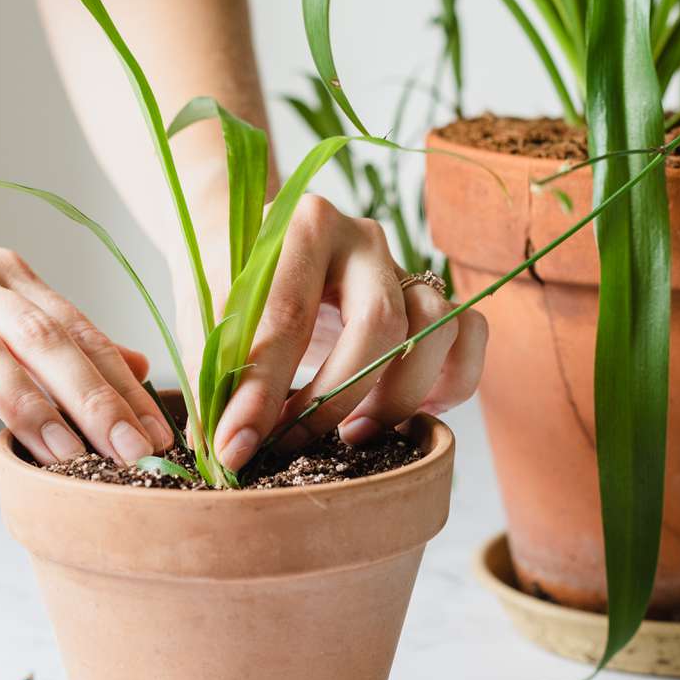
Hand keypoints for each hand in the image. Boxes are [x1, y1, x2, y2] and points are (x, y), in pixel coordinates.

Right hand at [0, 224, 171, 465]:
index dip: (123, 382)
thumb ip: (57, 337)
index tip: (162, 434)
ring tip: (73, 454)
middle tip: (135, 454)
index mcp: (4, 275)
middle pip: (42, 338)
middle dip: (95, 398)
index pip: (78, 329)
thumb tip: (138, 367)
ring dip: (31, 403)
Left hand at [207, 195, 486, 471]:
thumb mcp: (208, 318)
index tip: (238, 447)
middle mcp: (362, 239)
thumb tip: (228, 452)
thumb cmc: (228, 283)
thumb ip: (216, 375)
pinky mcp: (429, 293)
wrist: (248, 238)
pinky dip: (454, 380)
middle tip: (294, 444)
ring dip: (399, 395)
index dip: (263, 392)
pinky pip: (471, 332)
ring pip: (435, 327)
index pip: (288, 316)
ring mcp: (403, 265)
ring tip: (354, 434)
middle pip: (379, 324)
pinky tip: (413, 413)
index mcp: (301, 227)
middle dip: (337, 399)